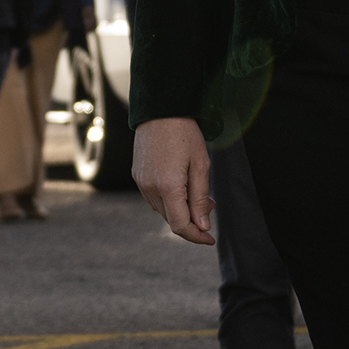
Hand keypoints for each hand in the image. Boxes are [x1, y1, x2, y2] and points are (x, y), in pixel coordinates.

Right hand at [133, 115, 214, 244]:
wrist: (159, 109)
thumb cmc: (184, 133)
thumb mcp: (200, 165)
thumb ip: (200, 199)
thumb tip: (202, 226)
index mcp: (168, 187)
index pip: (181, 226)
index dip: (197, 236)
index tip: (211, 239)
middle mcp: (150, 189)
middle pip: (171, 220)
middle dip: (193, 220)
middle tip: (211, 204)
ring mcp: (141, 183)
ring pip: (163, 210)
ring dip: (181, 209)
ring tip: (198, 192)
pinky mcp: (137, 176)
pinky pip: (154, 198)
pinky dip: (169, 199)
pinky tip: (181, 185)